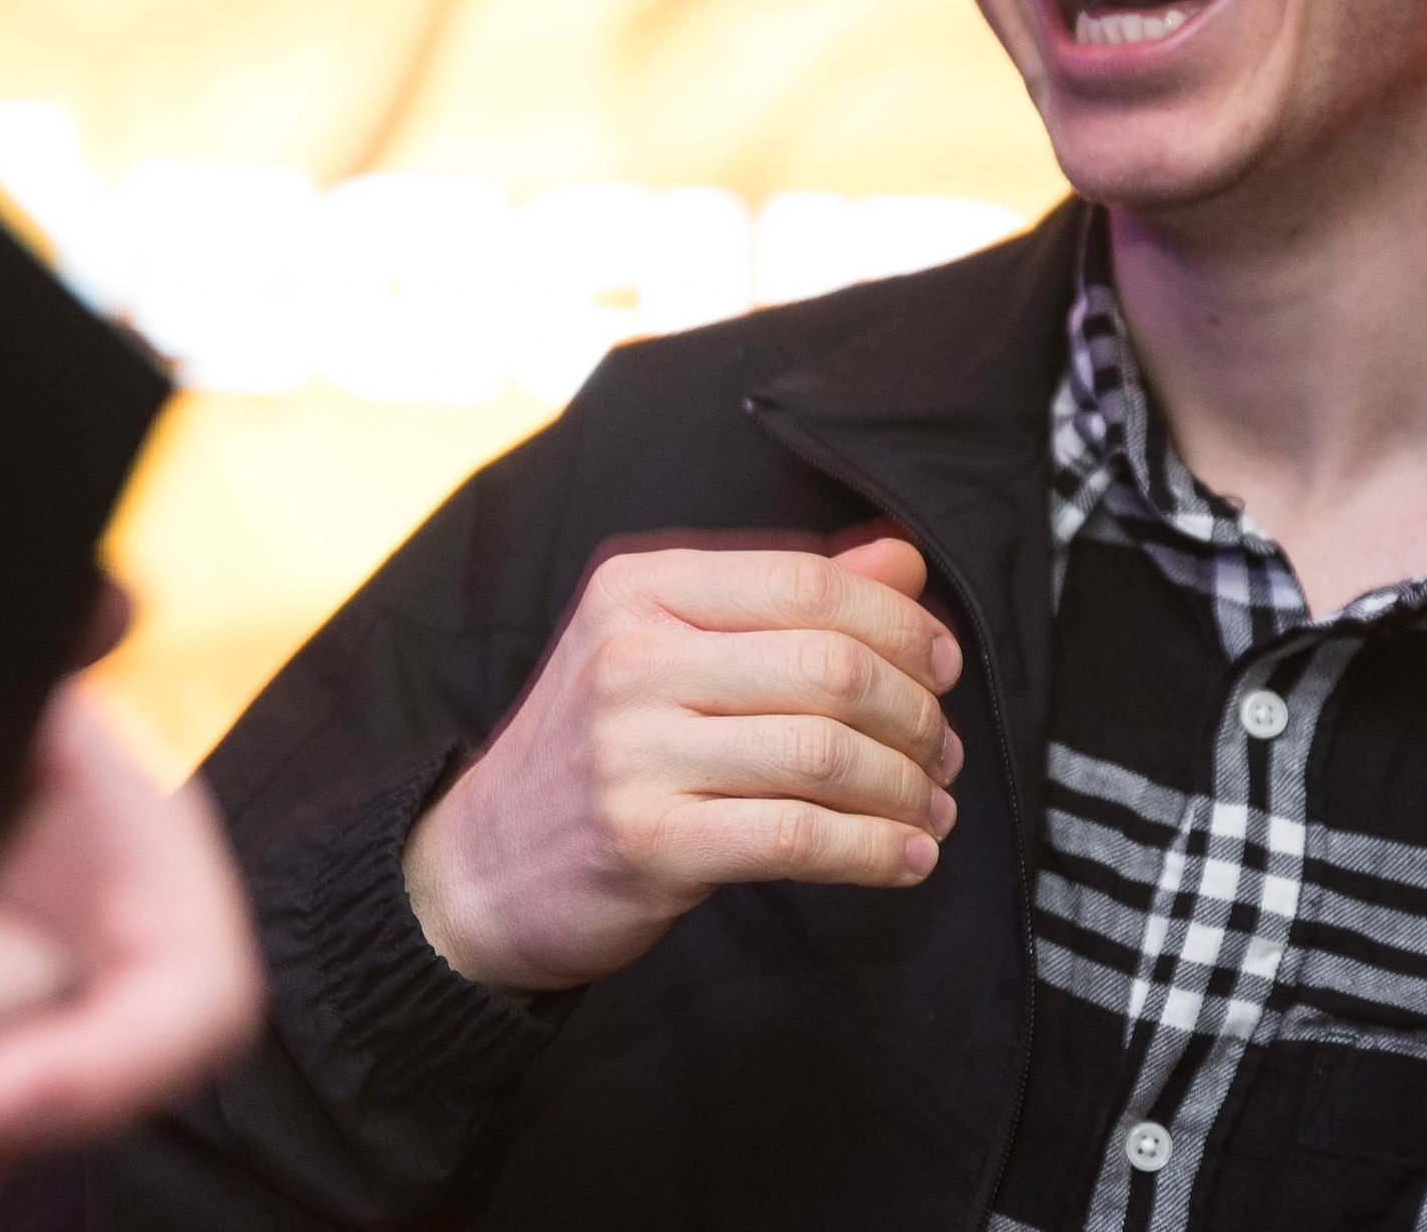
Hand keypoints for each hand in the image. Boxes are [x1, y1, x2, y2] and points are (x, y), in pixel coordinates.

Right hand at [399, 534, 965, 995]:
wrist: (482, 867)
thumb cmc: (604, 749)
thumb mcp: (674, 646)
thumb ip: (788, 597)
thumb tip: (903, 559)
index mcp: (642, 587)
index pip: (808, 582)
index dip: (901, 624)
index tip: (944, 667)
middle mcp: (631, 656)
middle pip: (831, 666)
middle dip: (916, 713)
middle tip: (944, 752)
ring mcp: (632, 750)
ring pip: (825, 752)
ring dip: (905, 788)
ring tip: (932, 810)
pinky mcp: (645, 841)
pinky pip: (797, 836)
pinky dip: (872, 851)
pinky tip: (905, 860)